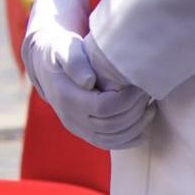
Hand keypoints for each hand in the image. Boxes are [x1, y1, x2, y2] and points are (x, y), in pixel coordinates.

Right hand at [28, 33, 154, 148]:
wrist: (45, 66)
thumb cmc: (59, 52)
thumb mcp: (63, 49)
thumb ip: (74, 62)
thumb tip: (88, 81)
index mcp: (67, 97)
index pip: (103, 108)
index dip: (126, 100)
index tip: (139, 86)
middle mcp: (70, 117)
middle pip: (111, 125)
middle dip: (135, 111)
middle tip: (148, 94)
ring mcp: (76, 128)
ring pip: (112, 138)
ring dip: (135, 127)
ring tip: (149, 108)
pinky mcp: (83, 132)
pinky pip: (107, 144)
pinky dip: (127, 141)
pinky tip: (143, 132)